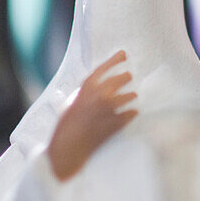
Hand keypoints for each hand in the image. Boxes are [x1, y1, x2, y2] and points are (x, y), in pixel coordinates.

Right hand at [48, 50, 136, 180]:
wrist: (69, 146)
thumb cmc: (65, 126)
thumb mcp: (70, 104)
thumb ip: (83, 94)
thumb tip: (92, 88)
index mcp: (86, 89)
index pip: (103, 69)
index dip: (114, 60)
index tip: (123, 54)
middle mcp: (99, 95)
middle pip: (119, 80)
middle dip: (125, 77)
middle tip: (129, 76)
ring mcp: (109, 109)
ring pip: (127, 97)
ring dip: (131, 96)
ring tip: (133, 95)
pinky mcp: (116, 123)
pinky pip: (130, 114)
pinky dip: (132, 113)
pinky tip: (134, 112)